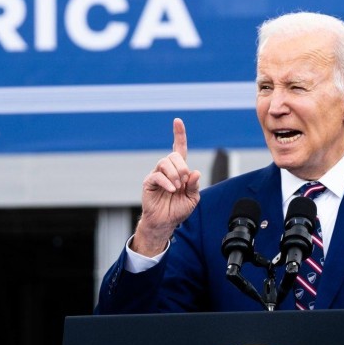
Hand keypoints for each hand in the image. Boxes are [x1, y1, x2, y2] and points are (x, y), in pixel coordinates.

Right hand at [131, 118, 201, 256]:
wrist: (165, 222)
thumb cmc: (178, 209)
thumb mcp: (192, 198)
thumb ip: (194, 185)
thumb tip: (194, 172)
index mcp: (179, 170)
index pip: (179, 148)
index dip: (179, 134)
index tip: (177, 121)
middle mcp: (167, 169)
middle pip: (174, 155)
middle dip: (182, 167)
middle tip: (184, 182)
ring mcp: (157, 174)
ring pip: (165, 162)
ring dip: (175, 174)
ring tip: (176, 188)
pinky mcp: (149, 182)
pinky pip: (157, 175)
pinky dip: (166, 182)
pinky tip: (171, 190)